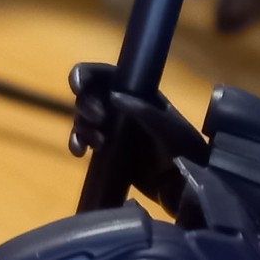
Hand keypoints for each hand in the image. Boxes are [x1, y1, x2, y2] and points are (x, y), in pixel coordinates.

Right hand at [66, 62, 209, 210]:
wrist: (182, 184)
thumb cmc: (182, 150)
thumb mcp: (168, 128)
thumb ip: (144, 111)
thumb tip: (114, 96)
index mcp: (138, 94)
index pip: (107, 75)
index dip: (87, 75)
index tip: (78, 85)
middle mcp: (122, 107)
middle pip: (89, 96)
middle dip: (86, 105)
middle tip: (98, 119)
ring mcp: (113, 129)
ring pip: (84, 119)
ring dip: (82, 127)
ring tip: (97, 142)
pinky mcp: (107, 150)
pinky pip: (84, 141)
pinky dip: (77, 143)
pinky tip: (80, 152)